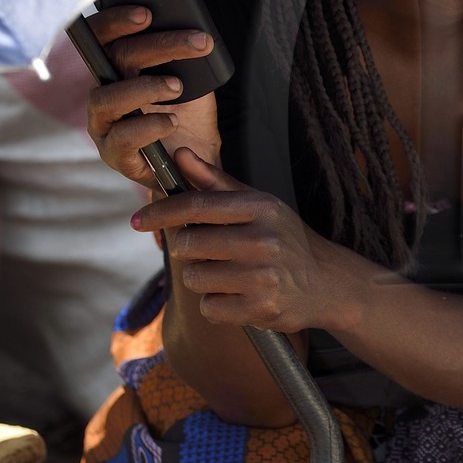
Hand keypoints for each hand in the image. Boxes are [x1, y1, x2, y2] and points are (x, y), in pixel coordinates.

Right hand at [85, 5, 221, 188]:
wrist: (195, 158)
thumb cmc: (187, 113)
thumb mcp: (191, 78)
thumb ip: (182, 56)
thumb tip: (194, 30)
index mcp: (116, 68)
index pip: (103, 36)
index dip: (116, 21)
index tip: (147, 13)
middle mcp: (103, 91)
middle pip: (113, 58)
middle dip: (159, 45)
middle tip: (196, 42)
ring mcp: (104, 124)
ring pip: (105, 98)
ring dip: (146, 88)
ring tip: (178, 87)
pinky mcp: (114, 153)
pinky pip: (122, 138)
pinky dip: (149, 126)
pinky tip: (171, 122)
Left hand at [135, 149, 350, 334]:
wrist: (325, 282)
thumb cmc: (282, 238)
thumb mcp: (256, 204)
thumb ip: (215, 181)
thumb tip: (181, 154)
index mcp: (260, 208)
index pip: (197, 206)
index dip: (161, 212)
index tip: (137, 219)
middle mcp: (263, 240)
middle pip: (189, 245)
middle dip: (189, 252)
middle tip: (210, 254)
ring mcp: (264, 276)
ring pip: (196, 278)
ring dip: (203, 280)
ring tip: (230, 276)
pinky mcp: (262, 308)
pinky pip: (209, 307)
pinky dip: (216, 305)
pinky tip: (239, 297)